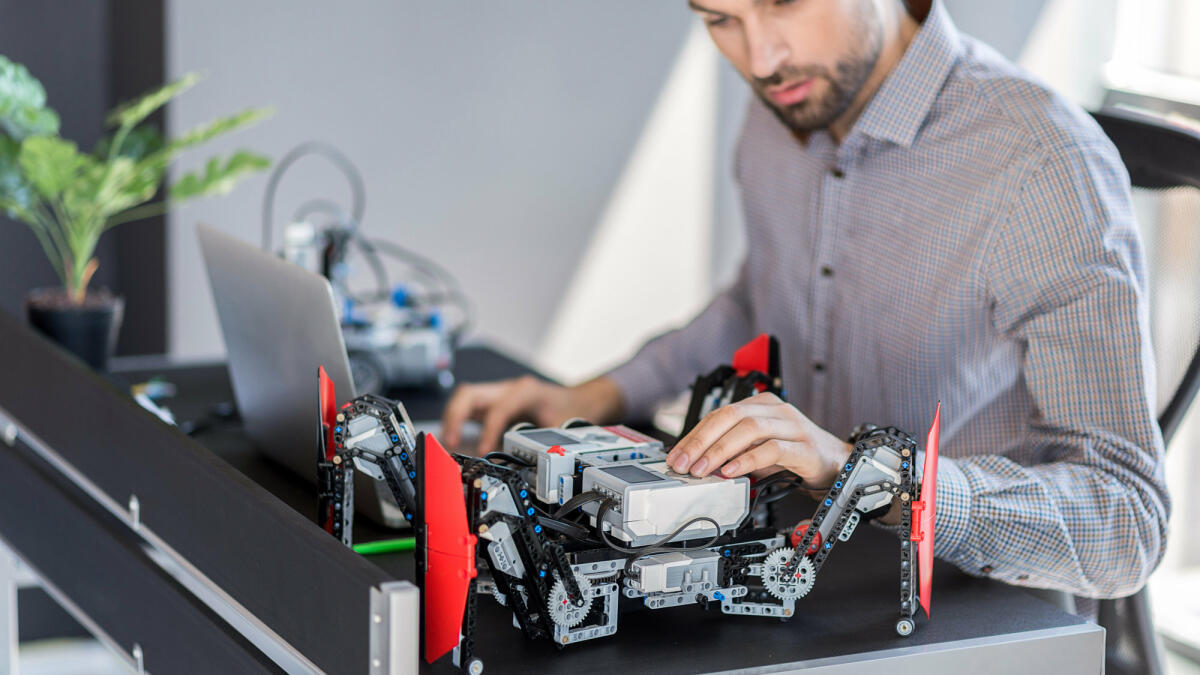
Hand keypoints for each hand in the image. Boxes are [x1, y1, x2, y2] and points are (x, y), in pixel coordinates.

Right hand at [440, 375, 623, 452]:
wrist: (579, 400)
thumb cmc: (570, 411)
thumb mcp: (561, 428)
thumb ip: (541, 443)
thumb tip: (522, 464)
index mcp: (525, 391)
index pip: (497, 408)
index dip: (488, 430)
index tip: (484, 450)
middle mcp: (508, 388)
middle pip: (469, 394)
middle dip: (455, 417)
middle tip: (450, 442)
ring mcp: (499, 394)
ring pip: (464, 398)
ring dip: (452, 419)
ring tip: (448, 443)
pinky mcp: (494, 403)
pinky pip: (469, 408)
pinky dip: (458, 421)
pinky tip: (456, 439)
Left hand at [665, 392, 851, 487]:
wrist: (837, 463)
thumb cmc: (795, 454)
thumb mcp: (757, 449)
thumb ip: (732, 451)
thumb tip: (697, 463)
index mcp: (761, 405)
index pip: (719, 414)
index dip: (694, 435)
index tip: (676, 456)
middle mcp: (776, 410)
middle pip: (730, 416)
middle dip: (702, 440)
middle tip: (684, 464)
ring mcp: (792, 426)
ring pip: (749, 428)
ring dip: (720, 450)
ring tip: (703, 469)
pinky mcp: (805, 447)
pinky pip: (773, 449)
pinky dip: (748, 460)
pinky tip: (732, 471)